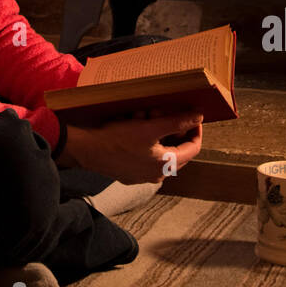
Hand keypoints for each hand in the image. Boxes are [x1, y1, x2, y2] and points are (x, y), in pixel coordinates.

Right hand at [65, 109, 203, 184]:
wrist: (87, 150)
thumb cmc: (116, 139)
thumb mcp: (149, 127)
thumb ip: (176, 122)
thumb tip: (198, 117)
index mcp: (166, 165)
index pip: (193, 148)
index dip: (195, 129)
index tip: (193, 115)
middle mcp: (157, 175)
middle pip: (175, 148)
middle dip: (169, 126)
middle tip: (159, 111)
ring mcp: (143, 175)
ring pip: (159, 148)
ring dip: (154, 129)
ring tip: (140, 115)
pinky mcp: (130, 172)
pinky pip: (145, 153)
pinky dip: (143, 138)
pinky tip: (131, 125)